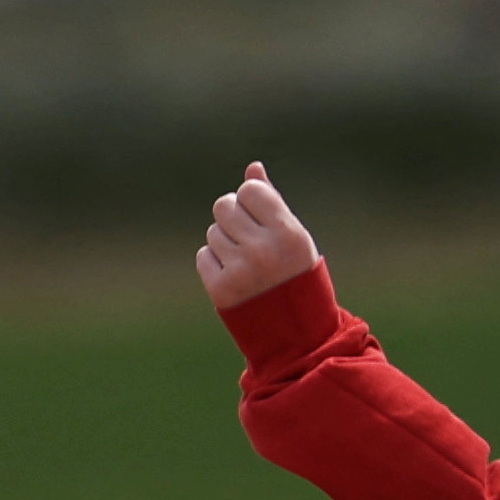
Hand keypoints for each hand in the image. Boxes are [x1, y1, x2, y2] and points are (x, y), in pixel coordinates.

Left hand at [195, 164, 323, 316]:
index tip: (259, 217)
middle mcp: (263, 250)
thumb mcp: (293, 236)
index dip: (250, 200)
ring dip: (224, 242)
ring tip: (246, 261)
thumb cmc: (296, 274)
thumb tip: (252, 168)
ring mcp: (241, 271)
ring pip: (212, 232)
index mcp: (287, 233)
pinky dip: (214, 263)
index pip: (249, 190)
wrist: (295, 332)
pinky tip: (235, 276)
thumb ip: (272, 201)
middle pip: (224, 206)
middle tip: (247, 236)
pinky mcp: (221, 290)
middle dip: (232, 217)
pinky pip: (204, 256)